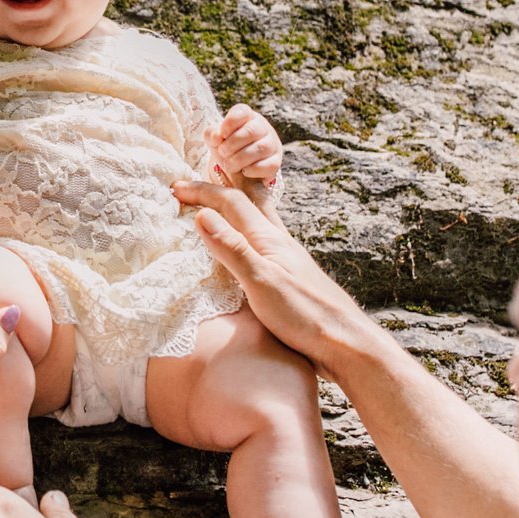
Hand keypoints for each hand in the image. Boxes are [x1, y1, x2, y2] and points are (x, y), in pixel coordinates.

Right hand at [171, 179, 377, 377]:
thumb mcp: (262, 282)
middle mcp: (278, 241)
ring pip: (258, 216)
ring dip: (237, 200)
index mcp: (269, 238)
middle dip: (222, 184)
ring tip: (222, 195)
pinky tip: (246, 240)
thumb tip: (202, 215)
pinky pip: (262, 238)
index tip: (174, 188)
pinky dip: (246, 227)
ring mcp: (285, 257)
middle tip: (199, 176)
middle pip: (249, 199)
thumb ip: (233, 248)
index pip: (231, 202)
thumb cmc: (305, 315)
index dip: (202, 192)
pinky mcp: (288, 274)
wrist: (345, 342)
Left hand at [207, 104, 282, 184]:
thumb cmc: (226, 146)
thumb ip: (211, 134)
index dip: (229, 123)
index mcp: (247, 116)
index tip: (222, 134)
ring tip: (230, 165)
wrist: (237, 167)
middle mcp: (263, 127)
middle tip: (222, 152)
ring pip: (261, 148)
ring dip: (240, 159)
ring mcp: (272, 144)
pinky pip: (269, 165)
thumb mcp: (214, 139)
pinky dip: (253, 170)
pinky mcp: (276, 161)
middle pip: (252, 131)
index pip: (242, 111)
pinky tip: (244, 171)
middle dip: (233, 144)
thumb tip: (216, 137)